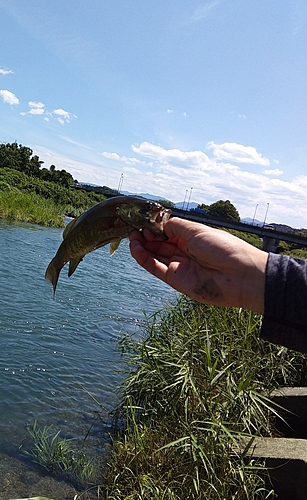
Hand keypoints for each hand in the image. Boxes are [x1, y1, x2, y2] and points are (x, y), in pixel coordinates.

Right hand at [129, 217, 267, 313]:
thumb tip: (159, 223)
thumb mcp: (197, 231)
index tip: (141, 220)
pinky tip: (136, 248)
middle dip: (145, 235)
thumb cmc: (224, 248)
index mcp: (191, 238)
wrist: (240, 276)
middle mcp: (184, 251)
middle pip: (158, 243)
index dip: (153, 227)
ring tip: (131, 237)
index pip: (167, 231)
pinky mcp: (176, 280)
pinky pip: (155, 268)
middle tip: (132, 228)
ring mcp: (179, 266)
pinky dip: (144, 259)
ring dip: (141, 247)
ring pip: (154, 256)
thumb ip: (175, 226)